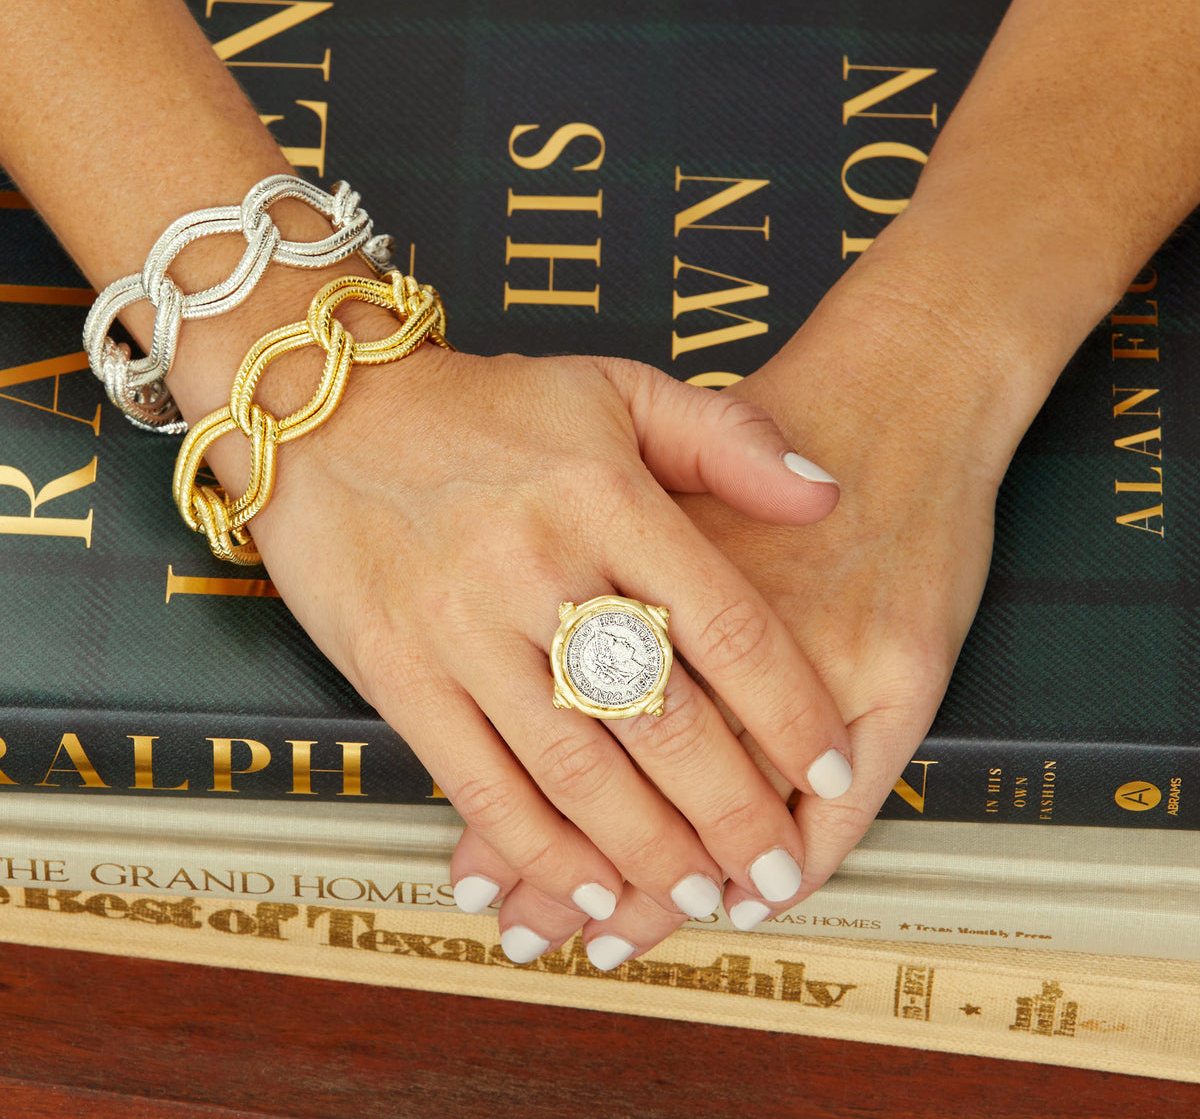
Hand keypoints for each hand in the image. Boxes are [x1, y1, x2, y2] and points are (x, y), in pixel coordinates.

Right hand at [198, 327, 854, 954]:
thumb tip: (826, 496)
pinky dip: (541, 849)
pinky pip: (478, 784)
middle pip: (659, 718)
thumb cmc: (486, 408)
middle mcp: (536, 565)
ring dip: (647, 851)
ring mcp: (460, 627)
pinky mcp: (398, 675)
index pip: (727, 624)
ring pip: (574, 769)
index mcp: (604, 494)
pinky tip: (590, 888)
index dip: (790, 711)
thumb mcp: (615, 388)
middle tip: (774, 870)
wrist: (330, 415)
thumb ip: (729, 439)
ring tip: (700, 899)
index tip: (830, 768)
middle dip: (731, 812)